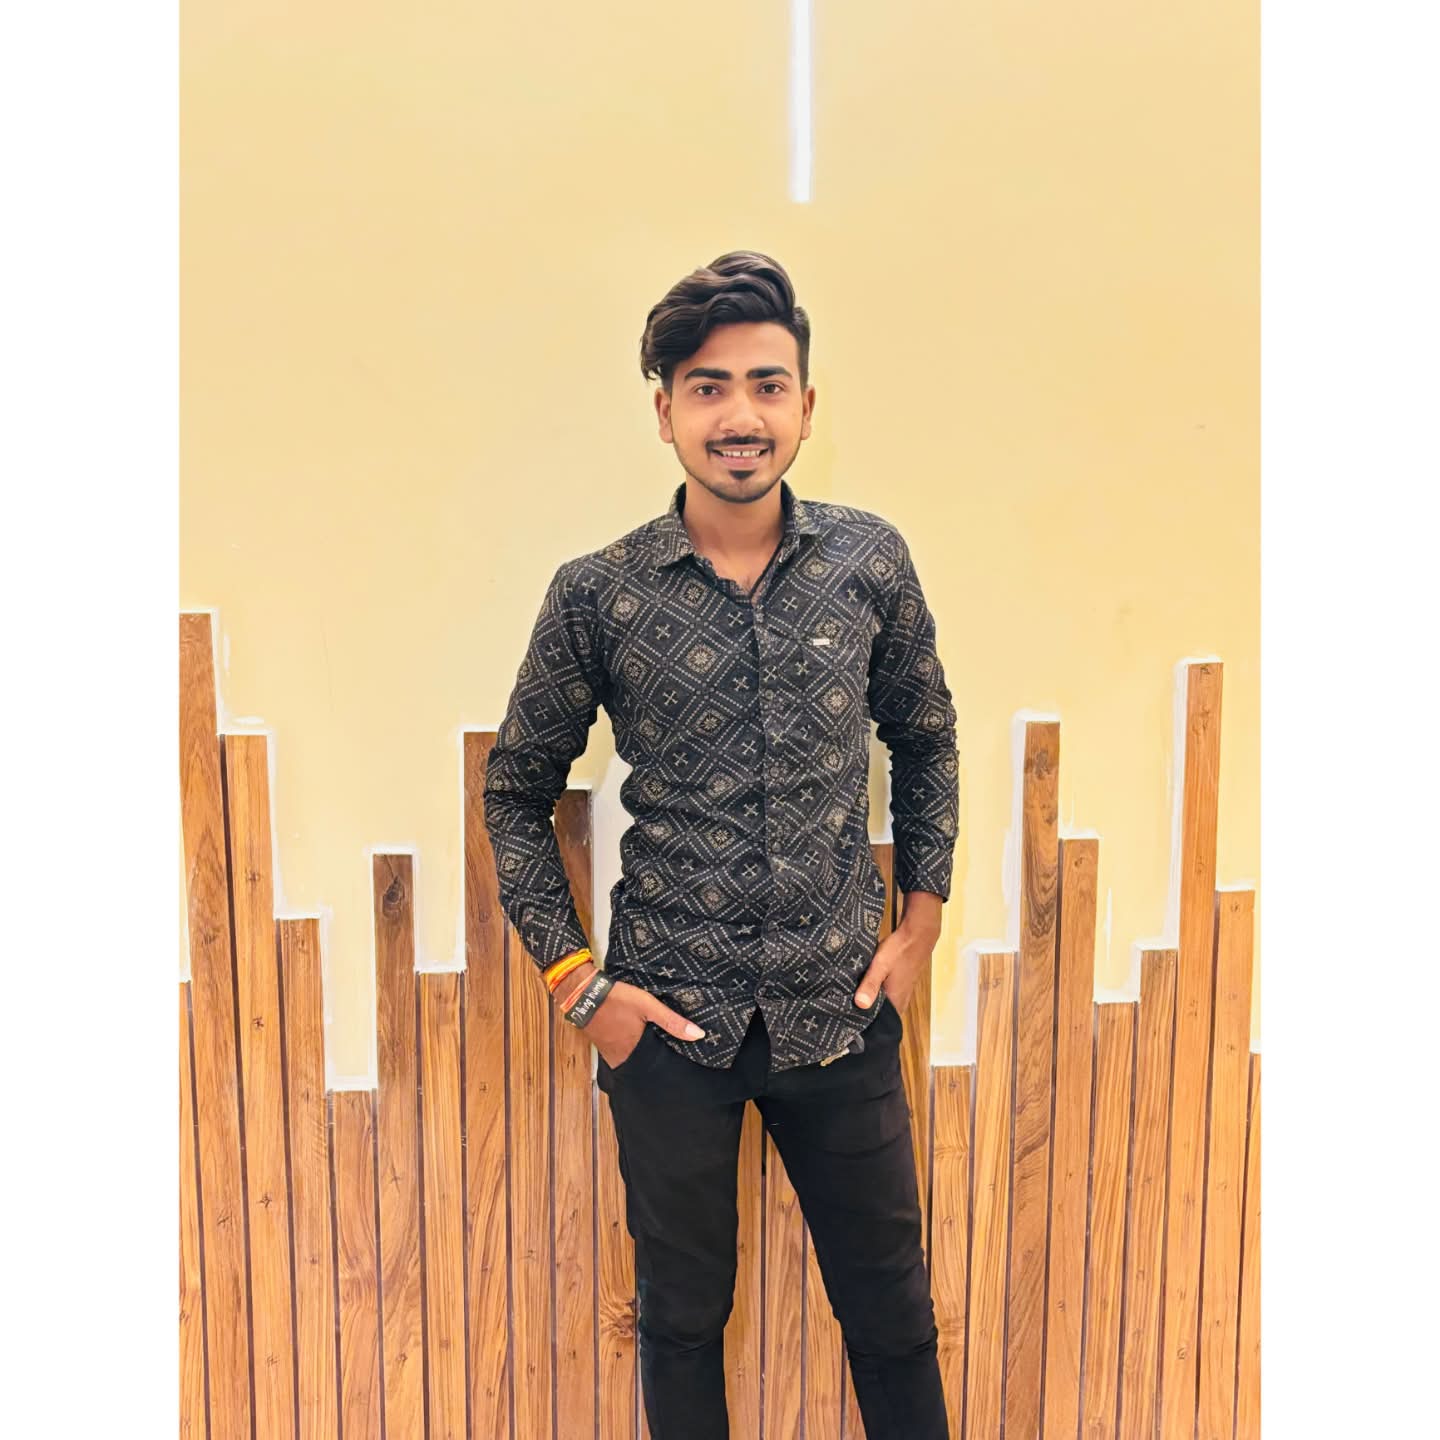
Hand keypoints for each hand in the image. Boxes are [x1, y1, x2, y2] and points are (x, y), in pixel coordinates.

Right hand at [584, 978, 705, 1068]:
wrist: (583, 993)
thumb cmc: (616, 999)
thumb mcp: (648, 1006)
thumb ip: (672, 1021)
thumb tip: (698, 1035)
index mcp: (633, 1052)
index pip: (655, 1066)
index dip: (666, 1065)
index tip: (678, 1063)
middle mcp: (620, 1058)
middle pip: (642, 1066)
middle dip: (653, 1062)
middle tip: (666, 1056)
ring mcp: (608, 1053)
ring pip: (630, 1060)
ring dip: (640, 1055)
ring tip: (652, 1049)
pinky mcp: (602, 1045)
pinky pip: (619, 1053)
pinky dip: (628, 1049)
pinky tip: (634, 1040)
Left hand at [853, 896, 941, 1016]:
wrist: (917, 935)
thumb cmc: (899, 951)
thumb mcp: (881, 965)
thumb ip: (871, 984)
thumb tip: (859, 1004)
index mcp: (895, 1002)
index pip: (876, 1023)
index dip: (861, 1023)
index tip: (844, 1022)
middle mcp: (899, 1002)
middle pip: (877, 1014)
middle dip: (860, 1012)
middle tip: (840, 1010)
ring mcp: (900, 994)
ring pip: (880, 1004)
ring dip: (866, 1001)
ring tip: (845, 1000)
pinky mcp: (898, 985)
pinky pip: (883, 995)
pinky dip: (872, 993)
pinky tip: (860, 987)